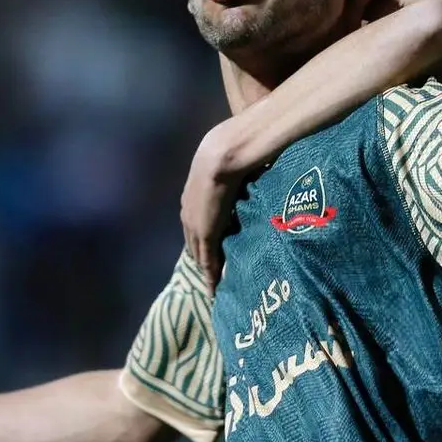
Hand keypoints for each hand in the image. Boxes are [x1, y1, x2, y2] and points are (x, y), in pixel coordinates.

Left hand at [181, 123, 242, 292]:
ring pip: (199, 253)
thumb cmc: (232, 152)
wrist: (224, 153)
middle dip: (201, 257)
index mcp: (192, 196)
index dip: (202, 239)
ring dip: (207, 268)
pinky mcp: (205, 234)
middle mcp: (188, 212)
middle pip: (193, 242)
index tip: (209, 251)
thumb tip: (253, 172)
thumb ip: (235, 175)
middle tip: (212, 273)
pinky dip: (211, 275)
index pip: (196, 224)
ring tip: (215, 284)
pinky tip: (215, 289)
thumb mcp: (229, 166)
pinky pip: (208, 260)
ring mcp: (194, 224)